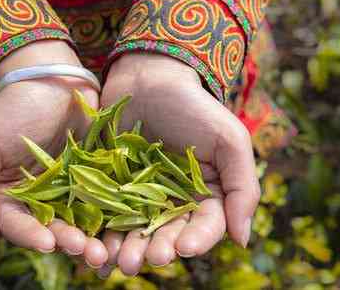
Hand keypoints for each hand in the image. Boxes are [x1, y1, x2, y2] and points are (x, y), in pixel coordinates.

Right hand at [0, 41, 107, 267]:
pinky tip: (120, 229)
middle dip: (66, 241)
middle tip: (83, 249)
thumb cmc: (11, 110)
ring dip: (91, 238)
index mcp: (8, 197)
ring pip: (80, 222)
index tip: (46, 243)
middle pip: (51, 229)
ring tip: (102, 250)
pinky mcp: (96, 179)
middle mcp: (39, 200)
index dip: (30, 236)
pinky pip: (104, 202)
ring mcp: (70, 191)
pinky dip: (111, 218)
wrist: (50, 80)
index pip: (16, 225)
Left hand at [98, 53, 259, 275]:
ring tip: (120, 261)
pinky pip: (105, 215)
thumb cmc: (193, 106)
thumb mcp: (229, 140)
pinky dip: (101, 235)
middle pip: (166, 235)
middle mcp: (171, 201)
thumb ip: (242, 187)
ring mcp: (138, 196)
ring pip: (134, 232)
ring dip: (127, 250)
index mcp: (203, 194)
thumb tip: (243, 240)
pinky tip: (96, 249)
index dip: (196, 241)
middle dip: (157, 250)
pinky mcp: (109, 186)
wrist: (148, 78)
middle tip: (147, 259)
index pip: (203, 226)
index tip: (185, 248)